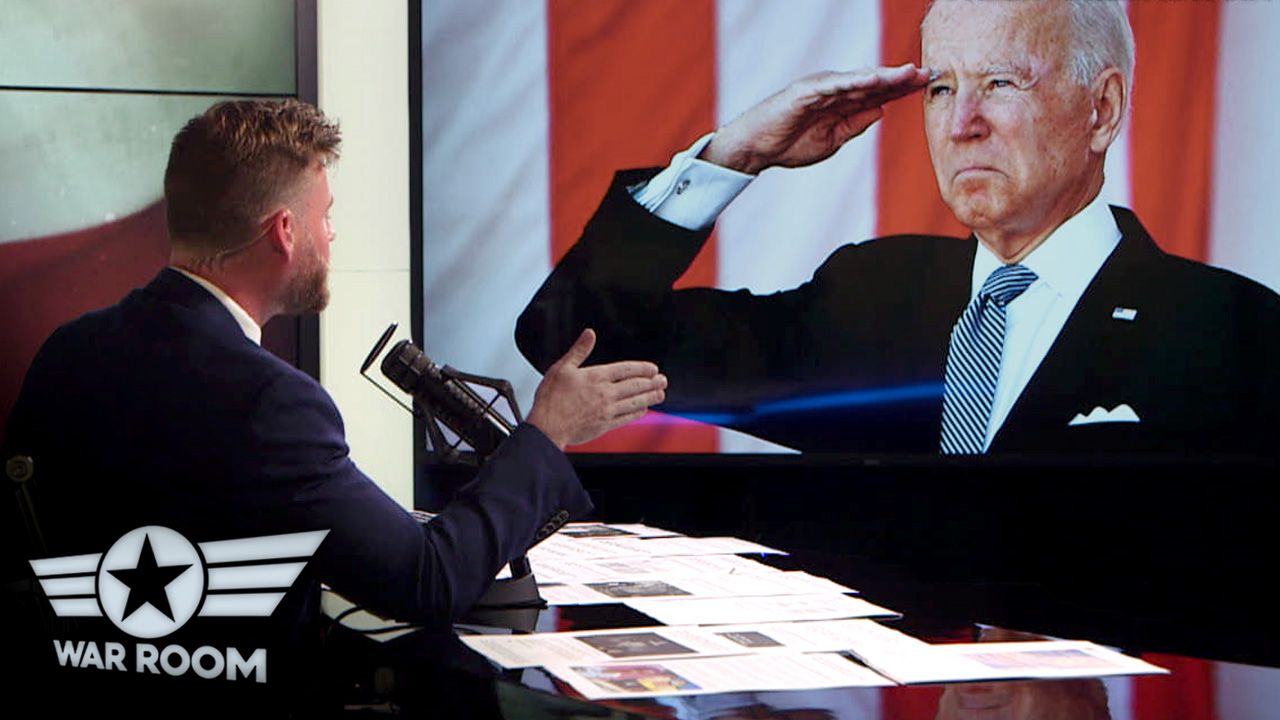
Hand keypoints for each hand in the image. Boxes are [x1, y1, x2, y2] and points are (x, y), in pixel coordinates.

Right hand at [525, 329, 667, 449]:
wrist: (547, 427)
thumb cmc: (551, 399)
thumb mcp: (561, 368)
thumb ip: (579, 350)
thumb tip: (589, 334)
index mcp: (596, 377)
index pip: (626, 369)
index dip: (642, 368)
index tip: (653, 368)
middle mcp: (605, 393)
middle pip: (635, 385)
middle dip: (652, 382)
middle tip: (663, 380)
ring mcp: (607, 410)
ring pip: (635, 402)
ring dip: (650, 397)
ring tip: (660, 393)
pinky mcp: (605, 425)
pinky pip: (627, 418)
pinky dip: (637, 413)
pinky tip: (643, 410)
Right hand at [700, 64, 930, 174]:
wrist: (758, 148)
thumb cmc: (791, 144)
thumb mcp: (832, 139)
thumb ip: (855, 124)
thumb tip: (881, 110)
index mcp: (842, 103)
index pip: (878, 94)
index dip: (902, 90)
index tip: (928, 86)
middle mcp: (835, 90)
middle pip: (874, 83)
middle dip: (901, 79)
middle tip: (928, 74)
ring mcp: (821, 88)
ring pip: (858, 81)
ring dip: (884, 77)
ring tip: (907, 74)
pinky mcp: (806, 91)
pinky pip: (834, 85)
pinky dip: (854, 81)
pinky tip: (874, 80)